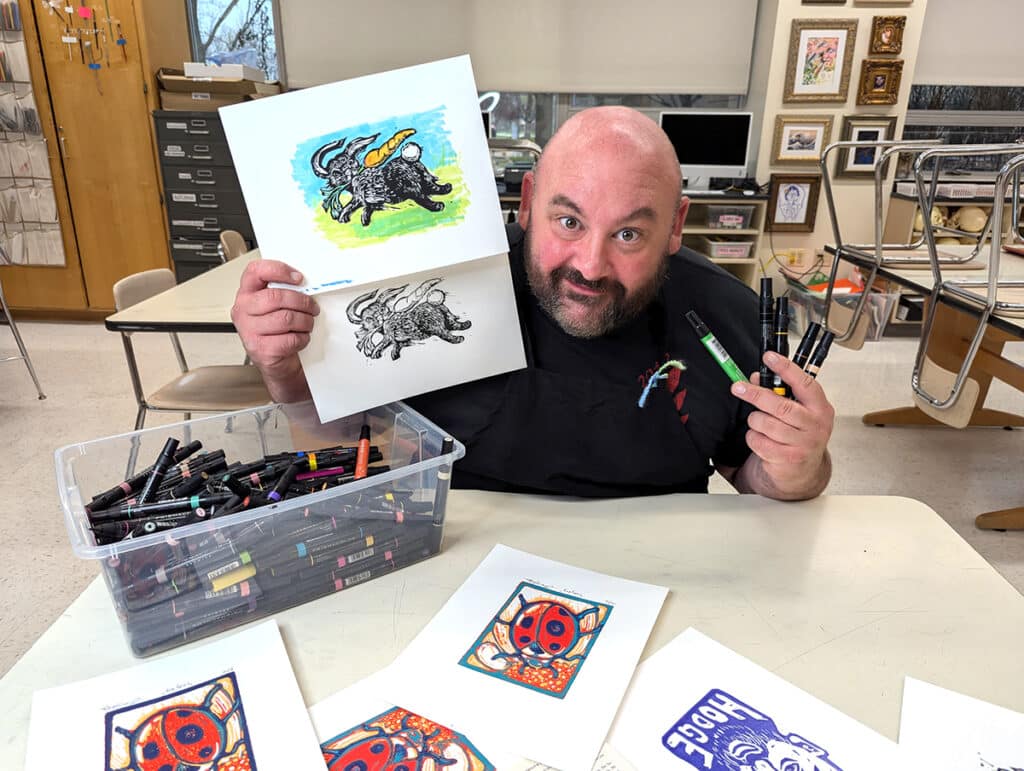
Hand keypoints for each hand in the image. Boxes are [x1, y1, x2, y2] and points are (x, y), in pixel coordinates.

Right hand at [231, 260, 319, 401]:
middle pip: (276, 297)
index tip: (298, 277)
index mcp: (246, 294)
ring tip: (306, 324)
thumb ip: (283, 291)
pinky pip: (290, 338)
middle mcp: (243, 310)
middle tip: (312, 307)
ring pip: (286, 318)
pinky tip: (299, 338)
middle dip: (301, 302)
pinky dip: (302, 338)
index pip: (255, 271)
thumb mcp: (276, 307)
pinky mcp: (260, 349)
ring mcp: (249, 331)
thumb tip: (306, 283)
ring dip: (305, 321)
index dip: (279, 270)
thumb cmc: (278, 332)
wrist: (278, 364)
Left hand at [729, 351, 834, 498]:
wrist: (803, 470)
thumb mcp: (796, 410)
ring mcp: (804, 443)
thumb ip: (779, 392)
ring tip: (759, 422)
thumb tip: (754, 377)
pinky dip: (753, 437)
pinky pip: (759, 441)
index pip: (804, 383)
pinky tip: (760, 438)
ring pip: (766, 423)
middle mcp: (816, 424)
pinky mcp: (789, 458)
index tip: (769, 357)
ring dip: (755, 420)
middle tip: (738, 387)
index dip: (786, 369)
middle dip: (755, 394)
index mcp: (820, 407)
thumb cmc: (799, 433)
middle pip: (780, 405)